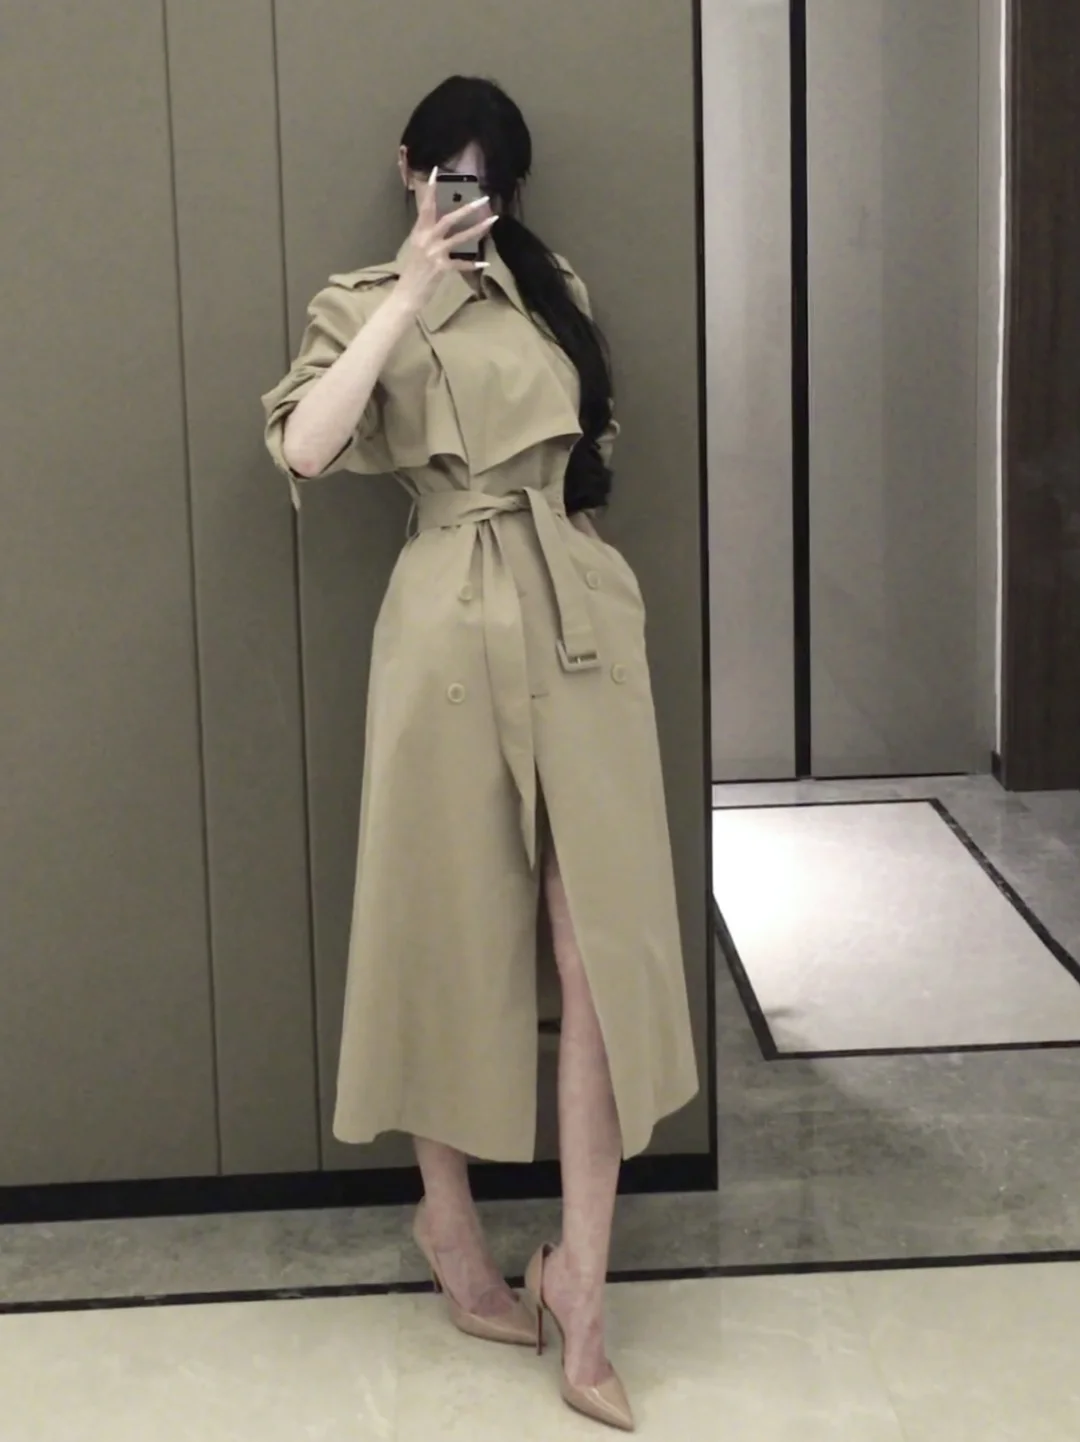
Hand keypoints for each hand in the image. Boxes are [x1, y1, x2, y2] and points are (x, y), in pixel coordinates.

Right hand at [395, 168, 497, 312]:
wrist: (406, 294)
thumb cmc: (412, 271)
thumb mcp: (417, 246)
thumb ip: (427, 232)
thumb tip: (440, 220)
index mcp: (419, 232)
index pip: (426, 206)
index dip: (432, 189)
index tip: (438, 172)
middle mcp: (426, 239)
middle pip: (448, 219)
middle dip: (467, 208)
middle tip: (482, 198)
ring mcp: (434, 254)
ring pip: (459, 238)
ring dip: (478, 229)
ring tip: (493, 220)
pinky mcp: (441, 269)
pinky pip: (461, 264)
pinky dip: (473, 264)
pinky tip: (485, 263)